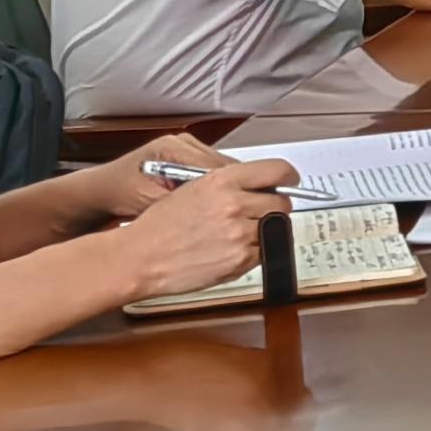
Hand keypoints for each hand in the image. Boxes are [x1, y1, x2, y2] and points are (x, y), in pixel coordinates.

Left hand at [67, 133, 258, 223]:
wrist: (100, 191)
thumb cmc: (117, 193)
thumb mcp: (149, 200)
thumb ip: (182, 202)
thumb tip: (214, 212)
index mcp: (174, 147)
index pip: (220, 166)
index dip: (234, 188)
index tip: (245, 207)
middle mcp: (184, 144)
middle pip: (227, 167)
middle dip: (234, 190)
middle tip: (242, 213)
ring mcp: (187, 150)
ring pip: (225, 171)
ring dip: (228, 191)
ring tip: (228, 211)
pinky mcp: (188, 159)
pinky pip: (215, 174)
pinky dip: (218, 190)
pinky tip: (216, 205)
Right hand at [108, 163, 296, 301]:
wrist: (139, 258)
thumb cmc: (159, 226)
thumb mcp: (192, 188)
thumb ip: (228, 184)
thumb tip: (258, 184)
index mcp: (221, 181)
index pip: (276, 170)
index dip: (288, 176)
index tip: (290, 181)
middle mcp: (234, 204)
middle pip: (282, 203)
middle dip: (273, 208)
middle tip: (256, 214)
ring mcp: (239, 233)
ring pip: (276, 229)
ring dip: (265, 231)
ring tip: (236, 234)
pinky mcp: (240, 259)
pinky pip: (265, 252)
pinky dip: (254, 251)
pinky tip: (229, 249)